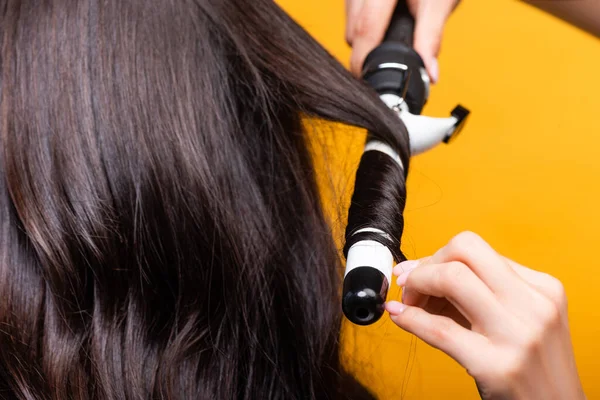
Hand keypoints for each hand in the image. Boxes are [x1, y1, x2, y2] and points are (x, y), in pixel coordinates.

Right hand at [345, 0, 458, 81]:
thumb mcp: (439, 3)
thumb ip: (431, 38)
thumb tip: (429, 74)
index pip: (365, 29)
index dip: (365, 59)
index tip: (369, 79)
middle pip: (354, 30)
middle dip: (369, 50)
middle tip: (393, 54)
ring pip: (350, 24)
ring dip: (366, 36)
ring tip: (394, 28)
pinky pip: (352, 13)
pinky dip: (365, 23)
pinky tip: (384, 19)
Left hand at [386, 231, 584, 398]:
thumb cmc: (534, 369)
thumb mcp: (523, 321)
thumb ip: (483, 293)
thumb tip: (422, 271)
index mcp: (542, 289)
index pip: (476, 250)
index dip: (438, 257)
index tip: (419, 270)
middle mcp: (533, 305)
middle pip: (463, 250)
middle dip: (427, 264)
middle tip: (411, 284)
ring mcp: (516, 334)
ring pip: (451, 279)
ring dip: (417, 286)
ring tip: (409, 303)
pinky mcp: (495, 366)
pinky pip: (439, 329)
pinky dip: (410, 318)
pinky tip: (401, 316)